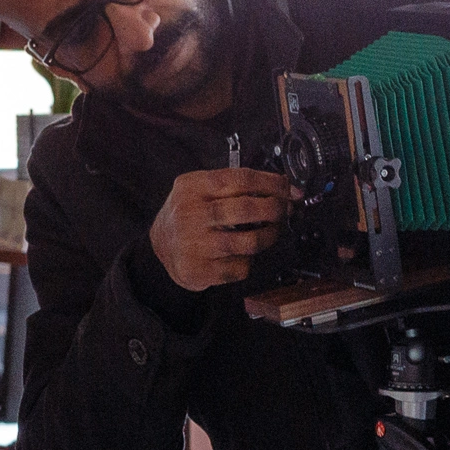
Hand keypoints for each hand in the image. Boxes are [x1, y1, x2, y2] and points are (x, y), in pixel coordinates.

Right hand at [148, 166, 289, 292]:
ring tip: (271, 231)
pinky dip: (249, 261)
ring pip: (249, 242)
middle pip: (246, 209)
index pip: (241, 179)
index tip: (289, 189)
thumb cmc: (189, 214)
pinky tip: (244, 254)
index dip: (272, 184)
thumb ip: (234, 185)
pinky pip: (240, 267)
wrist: (160, 245)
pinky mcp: (199, 270)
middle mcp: (191, 214)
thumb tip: (282, 187)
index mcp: (192, 187)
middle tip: (285, 210)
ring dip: (269, 236)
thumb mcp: (200, 188)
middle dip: (275, 209)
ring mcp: (194, 244)